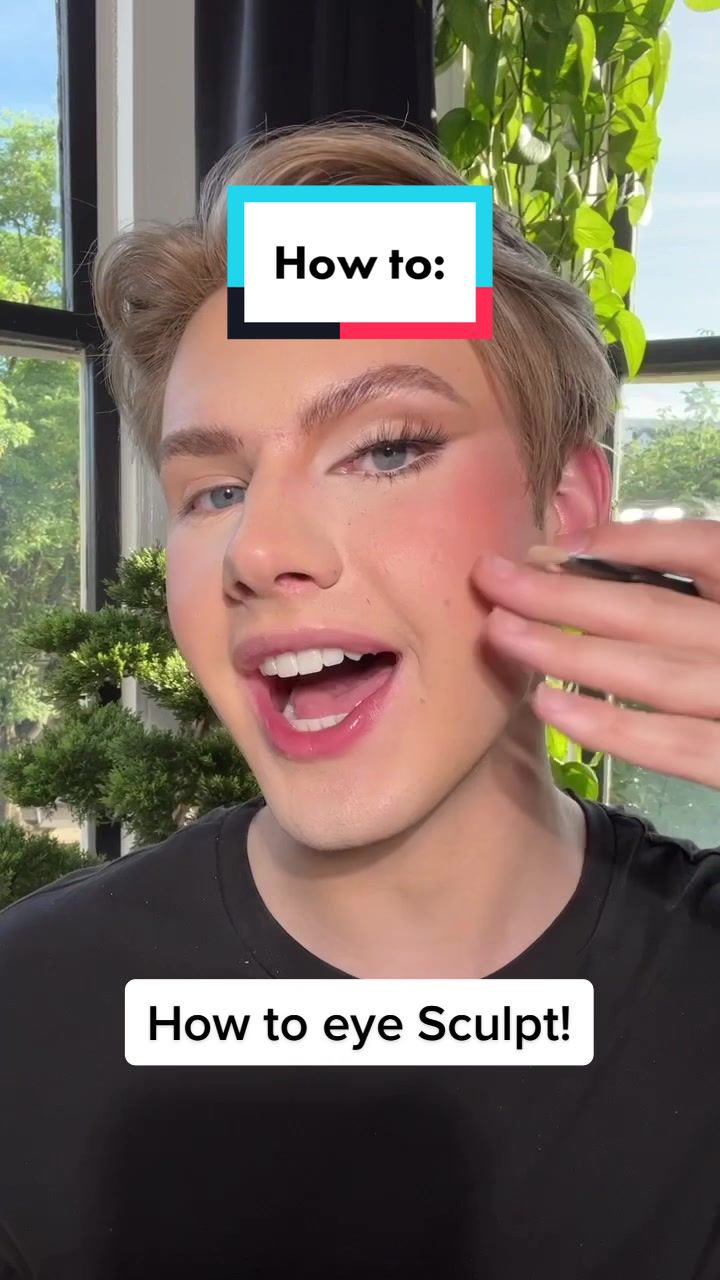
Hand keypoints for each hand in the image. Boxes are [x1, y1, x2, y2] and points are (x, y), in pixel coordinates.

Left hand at [472, 519, 719, 789]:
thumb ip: (708, 587)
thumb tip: (615, 561)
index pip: (706, 549)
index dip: (630, 542)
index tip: (559, 543)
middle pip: (658, 610)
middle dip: (565, 593)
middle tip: (491, 576)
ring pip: (656, 672)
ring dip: (570, 650)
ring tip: (501, 632)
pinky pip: (676, 746)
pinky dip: (611, 725)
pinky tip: (549, 706)